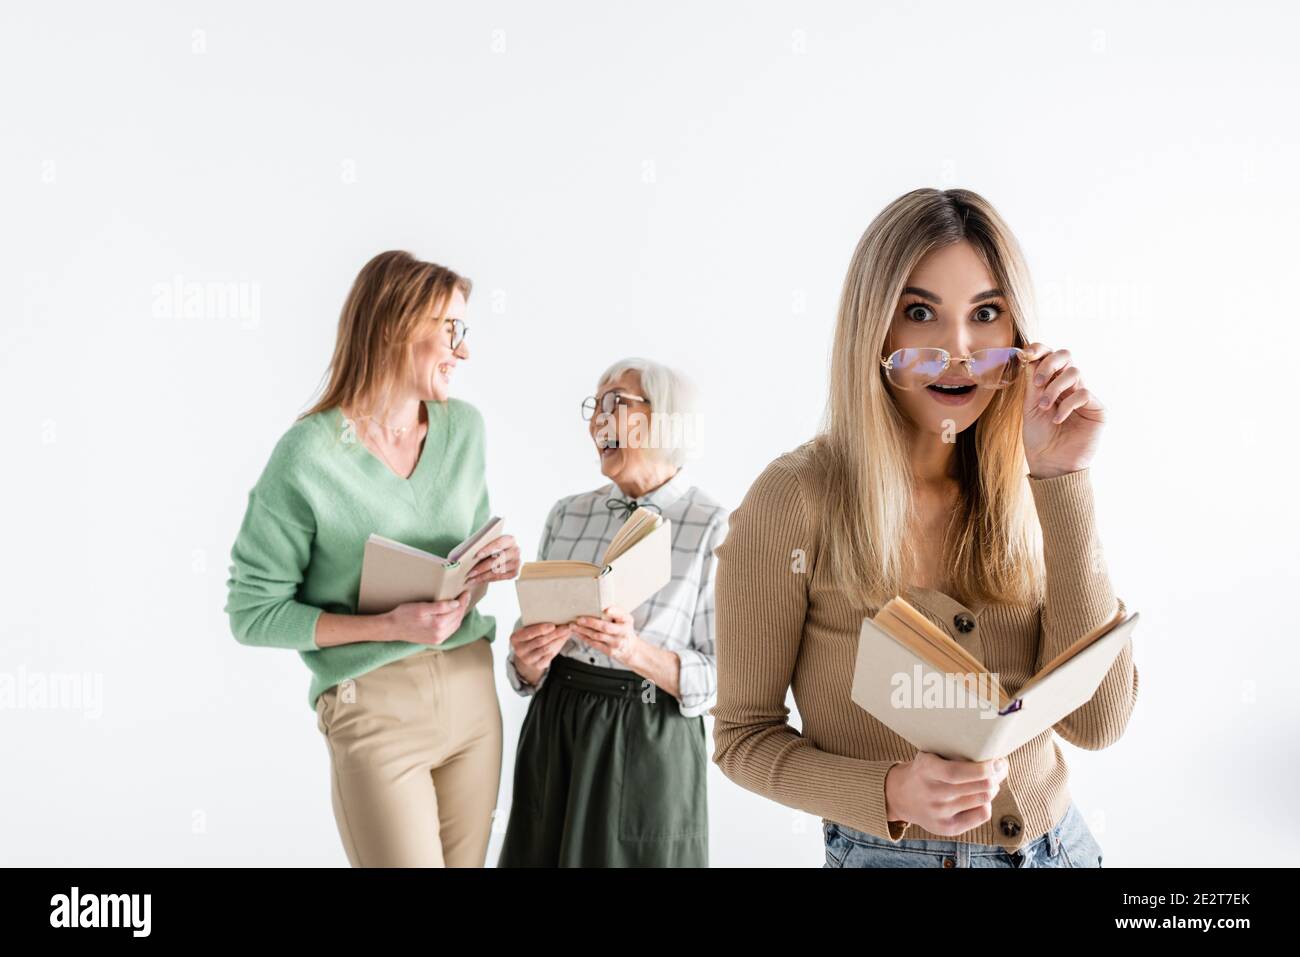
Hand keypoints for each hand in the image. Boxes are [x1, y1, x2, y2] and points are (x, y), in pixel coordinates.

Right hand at [383, 591, 470, 644]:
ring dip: (459, 615)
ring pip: (455, 625)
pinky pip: (449, 631)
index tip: (465, 592)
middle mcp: (440, 634)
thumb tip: (456, 604)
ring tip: (461, 604)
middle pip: (457, 618)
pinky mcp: (435, 640)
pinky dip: (454, 622)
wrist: (392, 628)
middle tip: (465, 596)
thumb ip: (440, 607)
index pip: (457, 611)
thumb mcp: (421, 607)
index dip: (463, 601)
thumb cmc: (404, 614)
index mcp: (438, 625)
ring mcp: (438, 639)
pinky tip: (453, 615)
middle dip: (463, 607)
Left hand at [465, 535, 520, 585]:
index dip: (487, 549)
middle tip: (470, 573)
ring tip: (470, 579)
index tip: (476, 556)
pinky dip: (487, 579)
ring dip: (482, 576)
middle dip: (482, 567)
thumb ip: (484, 544)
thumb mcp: (492, 541)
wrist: (508, 552)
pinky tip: (477, 580)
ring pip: (497, 571)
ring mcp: (517, 563)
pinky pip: (499, 578)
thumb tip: (470, 553)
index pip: (498, 544)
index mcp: (510, 539)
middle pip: (497, 560)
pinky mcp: (515, 573)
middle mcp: (516, 551)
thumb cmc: (494, 546)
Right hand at [509, 621, 573, 685]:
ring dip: (558, 640)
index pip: (529, 634)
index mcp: (515, 638)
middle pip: (540, 641)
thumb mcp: (529, 629)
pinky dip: (557, 648)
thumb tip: (556, 618)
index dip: (541, 629)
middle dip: (554, 634)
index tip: (553, 625)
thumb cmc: (530, 636)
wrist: (527, 652)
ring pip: (546, 649)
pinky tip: (563, 640)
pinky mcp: (536, 666)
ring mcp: (527, 659)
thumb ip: (538, 625)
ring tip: (567, 633)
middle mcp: (519, 650)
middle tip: (566, 628)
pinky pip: (549, 657)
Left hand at [571, 606, 641, 667]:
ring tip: (574, 626)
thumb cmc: (624, 630)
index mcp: (627, 620)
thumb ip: (615, 612)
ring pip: (597, 636)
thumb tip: (601, 605)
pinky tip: (578, 634)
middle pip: (605, 627)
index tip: (606, 609)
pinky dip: (585, 638)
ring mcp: (616, 643)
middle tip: (579, 619)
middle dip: (590, 622)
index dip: (614, 612)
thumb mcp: (625, 618)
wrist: (631, 649)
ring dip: (583, 631)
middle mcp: (623, 632)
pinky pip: (595, 644)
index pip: (621, 614)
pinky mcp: (610, 651)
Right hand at [884, 752, 1009, 836]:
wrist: (900, 796)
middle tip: (1000, 767)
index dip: (982, 768)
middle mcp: (932, 793)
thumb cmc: (924, 771)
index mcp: (926, 769)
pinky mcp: (947, 828)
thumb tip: (990, 755)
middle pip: (978, 787)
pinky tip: (979, 796)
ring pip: (983, 799)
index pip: (957, 772)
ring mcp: (939, 813)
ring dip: (993, 788)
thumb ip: (953, 754)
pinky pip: (982, 814)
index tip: (996, 760)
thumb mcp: (929, 755)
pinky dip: (986, 803)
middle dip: (996, 775)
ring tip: (991, 780)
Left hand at [1020, 342, 1105, 478]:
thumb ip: (1032, 384)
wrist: (1050, 464)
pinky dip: (1066, 405)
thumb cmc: (1039, 438)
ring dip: (1054, 388)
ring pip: (1074, 372)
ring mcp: (1084, 396)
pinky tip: (1057, 419)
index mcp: (1051, 383)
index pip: (1049, 356)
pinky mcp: (1097, 409)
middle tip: (1037, 384)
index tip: (1026, 354)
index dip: (1040, 349)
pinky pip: (1083, 394)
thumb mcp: (1030, 407)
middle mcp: (1069, 386)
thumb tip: (1029, 357)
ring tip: (1044, 408)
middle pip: (1066, 356)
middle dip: (1049, 364)